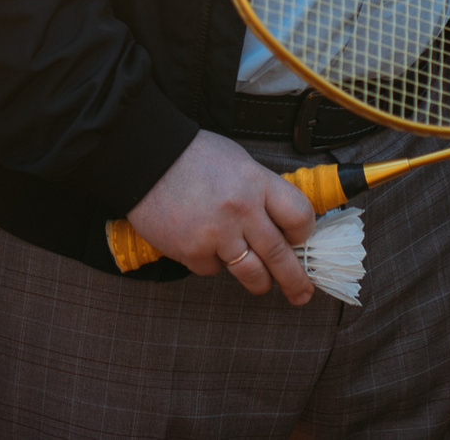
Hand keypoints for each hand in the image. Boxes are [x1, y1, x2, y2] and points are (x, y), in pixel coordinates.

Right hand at [124, 129, 316, 303]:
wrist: (145, 157)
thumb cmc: (192, 156)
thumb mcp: (238, 162)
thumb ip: (260, 191)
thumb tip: (281, 221)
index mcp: (256, 182)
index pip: (299, 216)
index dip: (303, 232)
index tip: (299, 239)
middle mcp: (241, 210)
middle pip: (279, 255)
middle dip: (295, 280)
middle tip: (302, 294)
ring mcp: (216, 233)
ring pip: (252, 273)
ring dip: (261, 283)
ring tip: (263, 285)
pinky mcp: (191, 251)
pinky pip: (214, 269)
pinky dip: (213, 262)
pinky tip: (205, 245)